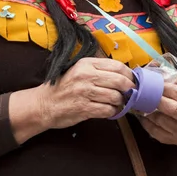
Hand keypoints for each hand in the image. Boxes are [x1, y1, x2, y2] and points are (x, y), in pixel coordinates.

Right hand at [9, 57, 133, 143]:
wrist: (44, 104)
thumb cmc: (64, 87)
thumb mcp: (79, 70)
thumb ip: (98, 69)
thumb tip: (123, 74)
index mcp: (86, 64)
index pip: (117, 65)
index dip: (129, 74)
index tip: (132, 80)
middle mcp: (86, 76)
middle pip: (119, 81)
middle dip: (129, 89)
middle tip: (131, 93)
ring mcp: (85, 92)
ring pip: (115, 96)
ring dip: (121, 102)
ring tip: (119, 103)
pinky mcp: (84, 108)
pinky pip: (107, 110)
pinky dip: (113, 112)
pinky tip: (111, 111)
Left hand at [139, 83, 176, 153]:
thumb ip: (174, 82)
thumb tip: (156, 72)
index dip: (162, 87)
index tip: (152, 82)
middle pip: (170, 108)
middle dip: (155, 99)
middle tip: (144, 92)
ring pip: (159, 119)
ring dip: (147, 110)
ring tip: (141, 102)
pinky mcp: (170, 139)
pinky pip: (153, 130)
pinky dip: (145, 121)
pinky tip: (142, 114)